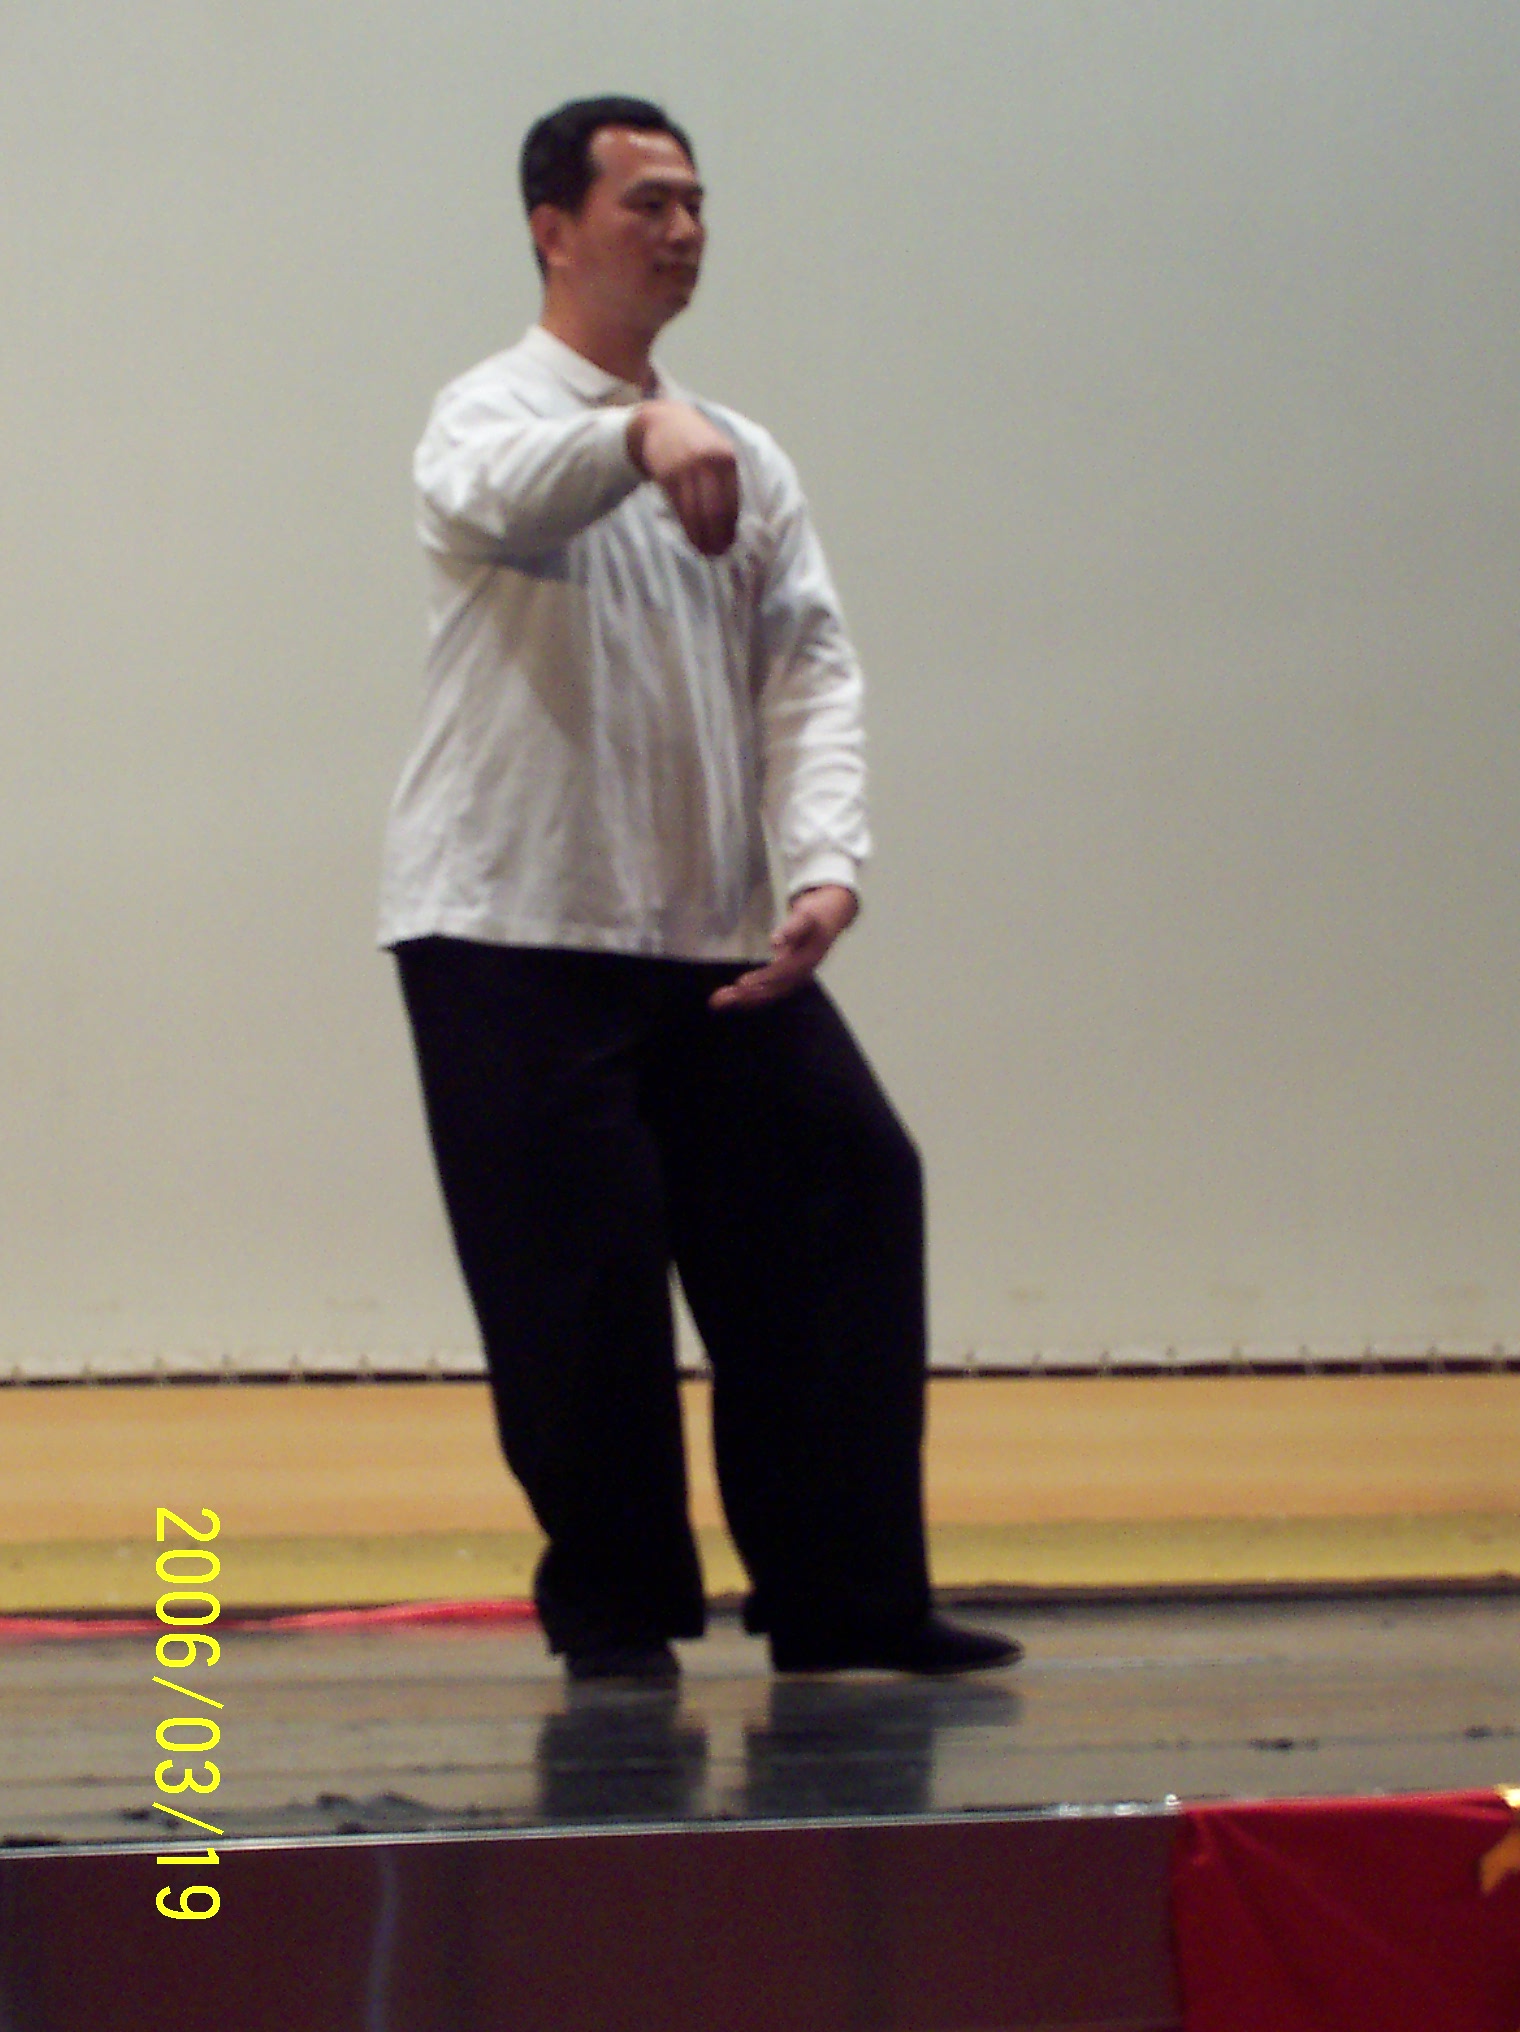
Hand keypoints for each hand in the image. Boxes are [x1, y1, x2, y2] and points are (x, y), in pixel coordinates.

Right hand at [626, 399, 739, 555]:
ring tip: (704, 549)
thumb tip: (733, 524)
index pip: (732, 502)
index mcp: (727, 459)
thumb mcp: (717, 454)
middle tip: (717, 552)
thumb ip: (725, 482)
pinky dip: (686, 525)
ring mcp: (687, 468)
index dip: (730, 527)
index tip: (729, 544)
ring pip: (696, 512)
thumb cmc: (695, 444)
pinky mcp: (667, 474)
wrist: (662, 423)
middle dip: (717, 536)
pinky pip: (679, 507)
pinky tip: (690, 535)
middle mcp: (709, 462)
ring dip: (700, 535)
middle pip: (715, 510)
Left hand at [708, 885, 859, 1011]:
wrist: (830, 918)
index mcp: (806, 961)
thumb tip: (775, 941)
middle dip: (746, 996)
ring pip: (768, 994)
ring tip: (717, 1003)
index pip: (782, 974)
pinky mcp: (786, 979)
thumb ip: (793, 928)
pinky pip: (768, 992)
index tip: (741, 984)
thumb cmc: (816, 915)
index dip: (762, 979)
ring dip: (743, 1000)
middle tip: (718, 1000)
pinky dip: (750, 998)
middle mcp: (800, 975)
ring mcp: (794, 979)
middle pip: (772, 990)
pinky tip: (732, 1000)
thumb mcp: (807, 916)